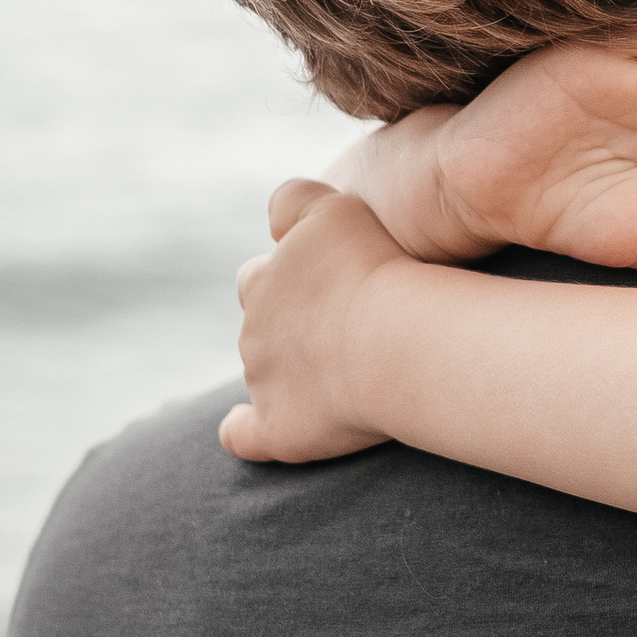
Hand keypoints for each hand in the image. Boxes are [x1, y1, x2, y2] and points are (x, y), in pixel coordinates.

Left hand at [219, 178, 409, 463]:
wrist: (391, 338)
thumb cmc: (374, 269)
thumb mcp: (334, 207)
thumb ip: (295, 201)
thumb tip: (275, 214)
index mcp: (264, 279)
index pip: (261, 275)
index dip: (291, 279)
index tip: (328, 285)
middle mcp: (254, 329)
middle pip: (262, 326)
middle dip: (291, 327)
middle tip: (344, 328)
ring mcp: (263, 381)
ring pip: (263, 374)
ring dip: (291, 371)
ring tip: (347, 371)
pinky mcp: (278, 427)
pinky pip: (246, 435)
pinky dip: (245, 431)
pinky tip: (251, 427)